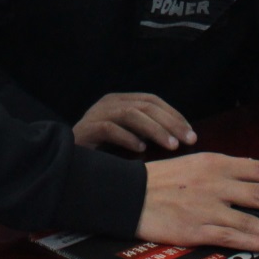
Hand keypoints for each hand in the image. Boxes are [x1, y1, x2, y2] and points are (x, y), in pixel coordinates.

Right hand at [74, 93, 196, 152]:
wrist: (66, 157)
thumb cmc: (102, 150)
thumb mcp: (127, 136)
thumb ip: (146, 132)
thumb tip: (178, 138)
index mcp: (121, 100)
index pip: (152, 100)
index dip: (174, 114)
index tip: (191, 132)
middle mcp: (110, 102)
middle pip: (146, 105)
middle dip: (171, 122)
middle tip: (189, 140)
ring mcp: (97, 113)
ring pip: (131, 114)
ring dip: (155, 129)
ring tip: (172, 146)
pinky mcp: (87, 128)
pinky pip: (110, 129)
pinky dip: (128, 138)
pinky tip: (141, 150)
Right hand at [137, 153, 258, 251]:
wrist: (130, 194)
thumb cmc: (161, 181)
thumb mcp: (195, 165)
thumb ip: (223, 171)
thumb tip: (253, 179)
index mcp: (216, 162)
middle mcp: (217, 181)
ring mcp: (209, 206)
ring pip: (256, 217)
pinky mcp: (198, 228)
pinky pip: (234, 235)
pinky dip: (257, 240)